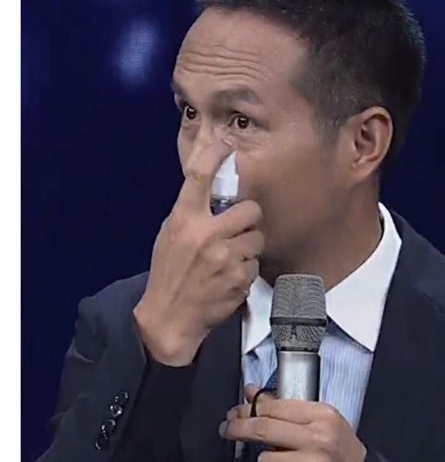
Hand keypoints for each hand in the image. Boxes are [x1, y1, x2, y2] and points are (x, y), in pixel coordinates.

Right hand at [133, 134, 263, 365]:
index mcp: (184, 219)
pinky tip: (229, 277)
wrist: (169, 317)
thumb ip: (192, 215)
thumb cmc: (170, 273)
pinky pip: (255, 263)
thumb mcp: (170, 236)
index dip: (215, 155)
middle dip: (248, 219)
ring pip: (257, 237)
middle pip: (250, 209)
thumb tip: (214, 195)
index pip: (200, 177)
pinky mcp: (240, 277)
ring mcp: (225, 256)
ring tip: (230, 258)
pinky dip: (246, 269)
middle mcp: (206, 234)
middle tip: (238, 230)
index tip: (226, 144)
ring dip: (249, 246)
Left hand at [220, 385, 367, 461]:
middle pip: (263, 428)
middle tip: (228, 428)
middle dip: (238, 427)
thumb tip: (252, 394)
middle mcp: (317, 439)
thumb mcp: (323, 422)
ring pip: (263, 460)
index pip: (276, 406)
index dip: (250, 408)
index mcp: (323, 417)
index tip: (238, 411)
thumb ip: (287, 408)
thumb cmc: (339, 451)